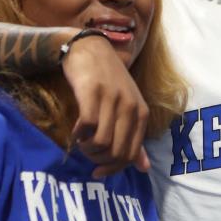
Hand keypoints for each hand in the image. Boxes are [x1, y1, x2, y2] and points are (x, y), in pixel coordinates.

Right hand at [61, 34, 149, 175]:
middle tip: (87, 153)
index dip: (113, 168)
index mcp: (141, 113)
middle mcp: (130, 106)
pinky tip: (76, 130)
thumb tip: (143, 168)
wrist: (90, 49)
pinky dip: (79, 134)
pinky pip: (88, 125)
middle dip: (98, 160)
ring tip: (81, 141)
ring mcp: (112, 98)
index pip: (131, 154)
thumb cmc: (108, 81)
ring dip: (87, 149)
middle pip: (116, 152)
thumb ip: (134, 137)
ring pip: (102, 142)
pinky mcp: (92, 91)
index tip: (97, 171)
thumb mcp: (127, 107)